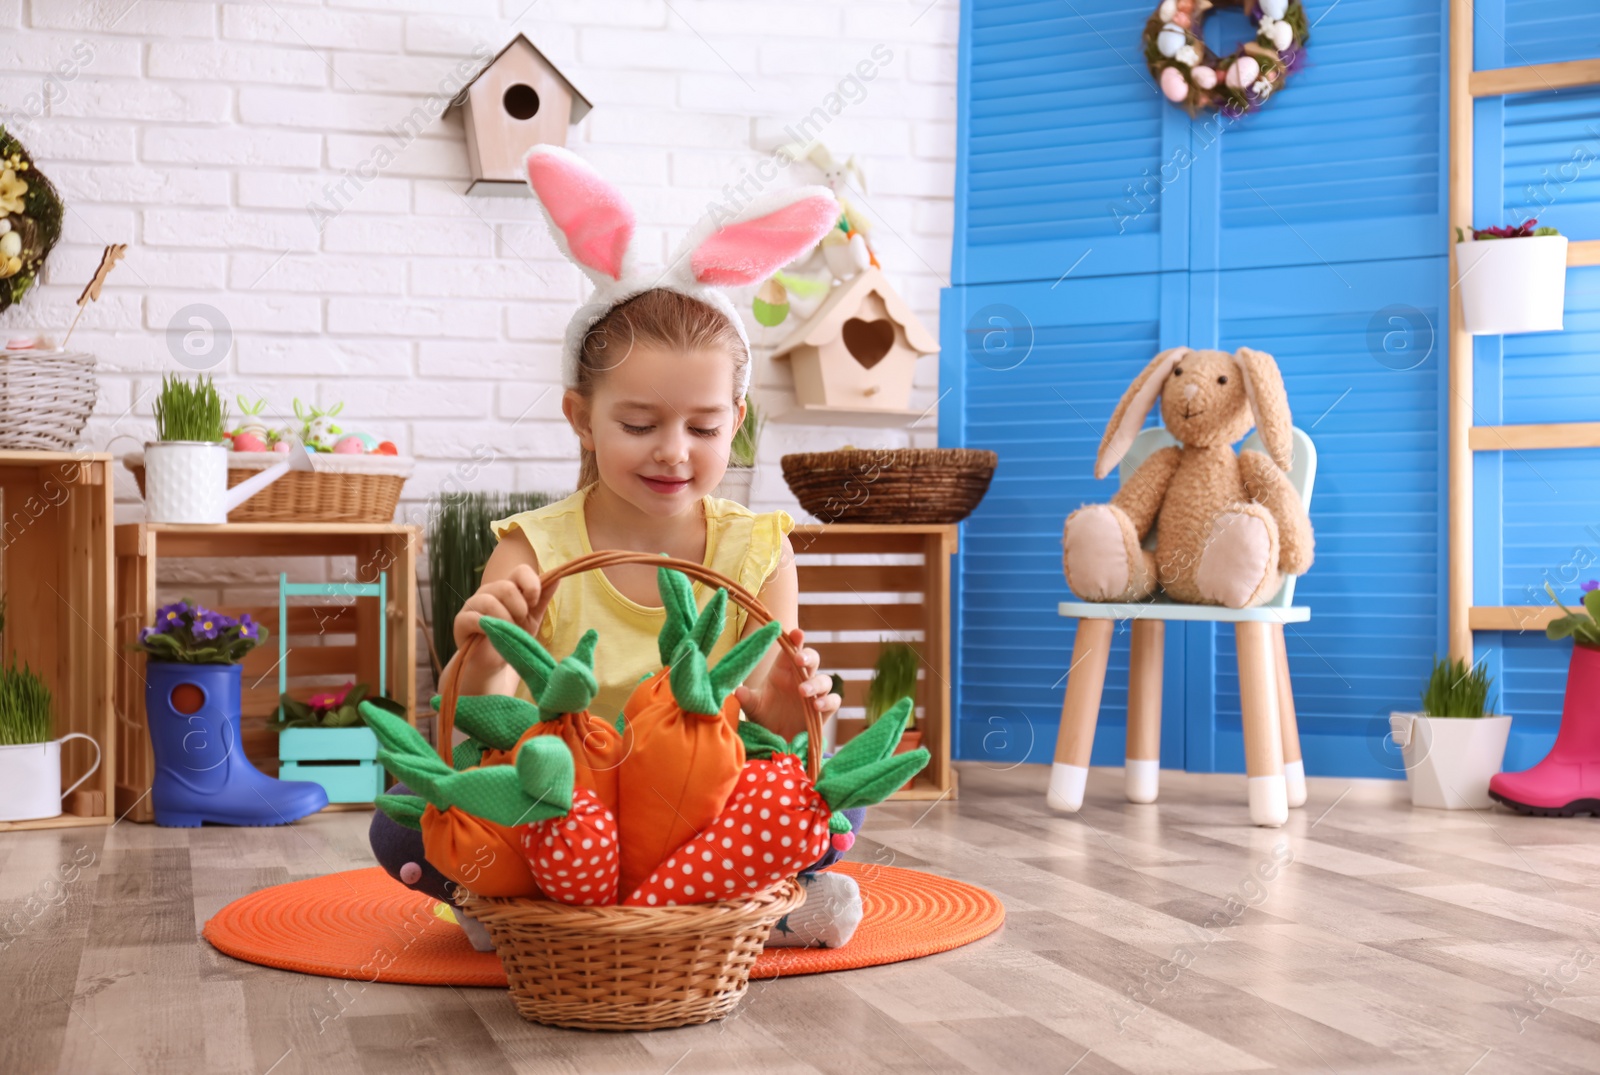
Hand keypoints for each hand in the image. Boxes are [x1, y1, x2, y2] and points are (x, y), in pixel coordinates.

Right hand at [453, 564, 557, 668]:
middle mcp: (489, 591)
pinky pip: (475, 617)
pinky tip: (494, 635)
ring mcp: (473, 604)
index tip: (533, 603)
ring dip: (505, 620)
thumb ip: (542, 598)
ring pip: (490, 601)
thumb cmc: (513, 637)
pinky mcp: (461, 621)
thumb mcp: (532, 618)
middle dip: (519, 608)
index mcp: (507, 587)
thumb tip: (558, 577)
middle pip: (506, 586)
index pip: (520, 571)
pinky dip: (489, 627)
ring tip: (508, 632)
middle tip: (519, 623)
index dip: (531, 585)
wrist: (495, 663)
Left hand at [734, 627, 839, 743]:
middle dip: (808, 656)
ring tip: (803, 691)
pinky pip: (834, 701)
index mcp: (783, 672)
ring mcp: (814, 694)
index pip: (791, 651)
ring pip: (824, 680)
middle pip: (812, 659)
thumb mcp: (753, 708)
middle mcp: (800, 679)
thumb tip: (738, 692)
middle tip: (799, 660)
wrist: (776, 741)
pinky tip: (817, 706)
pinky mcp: (824, 711)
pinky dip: (828, 701)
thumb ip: (747, 699)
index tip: (796, 634)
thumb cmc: (764, 717)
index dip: (796, 640)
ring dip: (815, 683)